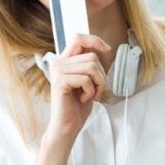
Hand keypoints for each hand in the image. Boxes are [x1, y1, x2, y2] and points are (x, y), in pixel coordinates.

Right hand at [44, 33, 110, 148]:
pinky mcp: (60, 82)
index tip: (107, 49)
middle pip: (92, 57)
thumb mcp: (87, 81)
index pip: (78, 38)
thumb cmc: (77, 106)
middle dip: (101, 76)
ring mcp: (58, 72)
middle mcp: (58, 63)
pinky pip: (85, 79)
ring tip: (90, 95)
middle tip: (96, 91)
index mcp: (64, 61)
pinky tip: (82, 99)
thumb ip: (89, 65)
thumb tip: (101, 50)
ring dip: (98, 84)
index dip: (95, 40)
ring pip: (91, 67)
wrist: (67, 126)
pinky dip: (90, 91)